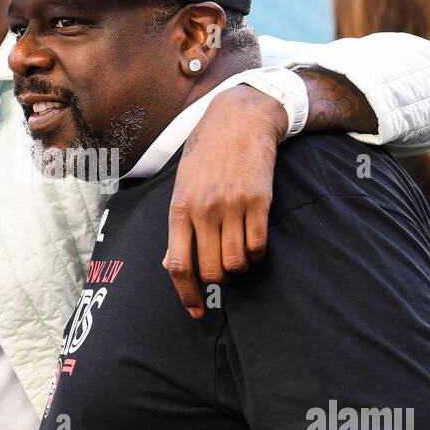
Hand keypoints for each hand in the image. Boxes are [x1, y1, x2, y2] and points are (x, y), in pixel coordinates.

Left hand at [165, 85, 288, 317]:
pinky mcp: (259, 201)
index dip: (187, 295)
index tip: (197, 311)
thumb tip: (171, 266)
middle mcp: (204, 210)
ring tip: (238, 256)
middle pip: (210, 270)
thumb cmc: (206, 155)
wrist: (239, 119)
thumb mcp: (182, 186)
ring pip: (236, 262)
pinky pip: (258, 246)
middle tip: (222, 275)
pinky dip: (256, 254)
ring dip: (238, 268)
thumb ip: (178, 226)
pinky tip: (253, 243)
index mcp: (180, 208)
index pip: (178, 265)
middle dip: (217, 281)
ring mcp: (232, 205)